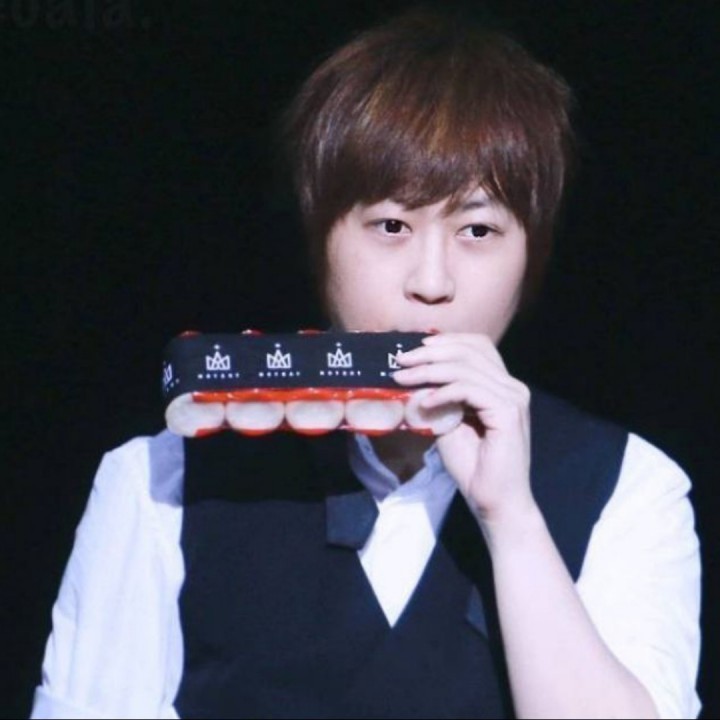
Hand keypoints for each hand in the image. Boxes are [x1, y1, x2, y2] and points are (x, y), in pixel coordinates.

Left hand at [393, 333, 535, 532]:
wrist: (494, 502)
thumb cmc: (473, 467)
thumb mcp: (448, 423)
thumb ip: (437, 398)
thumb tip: (411, 378)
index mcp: (502, 385)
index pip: (477, 346)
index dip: (446, 341)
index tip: (413, 349)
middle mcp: (512, 386)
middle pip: (470, 350)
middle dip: (430, 352)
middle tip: (400, 360)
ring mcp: (513, 398)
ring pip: (466, 368)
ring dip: (429, 370)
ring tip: (402, 378)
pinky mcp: (508, 413)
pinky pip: (468, 389)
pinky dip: (442, 391)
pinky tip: (424, 401)